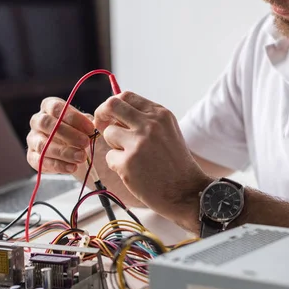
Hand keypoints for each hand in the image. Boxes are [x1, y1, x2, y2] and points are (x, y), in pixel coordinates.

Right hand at [26, 97, 145, 207]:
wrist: (80, 153)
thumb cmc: (85, 134)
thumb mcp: (90, 124)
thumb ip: (93, 119)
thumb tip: (101, 118)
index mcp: (49, 107)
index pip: (56, 107)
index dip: (73, 117)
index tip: (91, 128)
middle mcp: (38, 121)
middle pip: (46, 124)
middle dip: (67, 134)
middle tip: (86, 143)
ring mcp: (33, 139)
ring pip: (43, 144)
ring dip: (64, 151)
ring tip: (82, 157)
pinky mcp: (33, 157)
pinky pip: (41, 161)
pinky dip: (58, 165)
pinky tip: (73, 167)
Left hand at [94, 91, 212, 229]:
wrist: (187, 192)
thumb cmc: (175, 163)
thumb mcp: (167, 132)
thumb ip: (144, 120)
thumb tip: (113, 112)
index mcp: (160, 114)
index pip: (126, 96)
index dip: (112, 105)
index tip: (110, 116)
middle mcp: (150, 124)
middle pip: (111, 105)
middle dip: (101, 115)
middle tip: (100, 126)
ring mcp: (138, 143)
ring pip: (108, 133)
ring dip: (114, 146)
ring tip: (132, 158)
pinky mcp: (128, 163)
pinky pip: (110, 157)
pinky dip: (117, 165)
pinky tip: (135, 172)